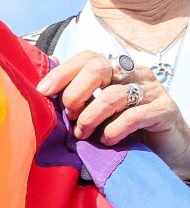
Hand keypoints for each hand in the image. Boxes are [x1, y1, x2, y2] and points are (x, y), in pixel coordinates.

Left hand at [37, 52, 189, 177]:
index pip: (89, 57)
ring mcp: (152, 90)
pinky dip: (113, 131)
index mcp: (118, 70)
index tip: (42, 92)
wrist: (164, 150)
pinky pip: (132, 117)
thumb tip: (44, 86)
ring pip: (111, 96)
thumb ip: (77, 98)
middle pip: (99, 68)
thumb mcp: (96, 112)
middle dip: (75, 95)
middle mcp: (135, 74)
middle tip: (70, 117)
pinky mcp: (165, 109)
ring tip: (83, 134)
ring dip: (90, 119)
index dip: (63, 72)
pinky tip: (107, 141)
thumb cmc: (124, 130)